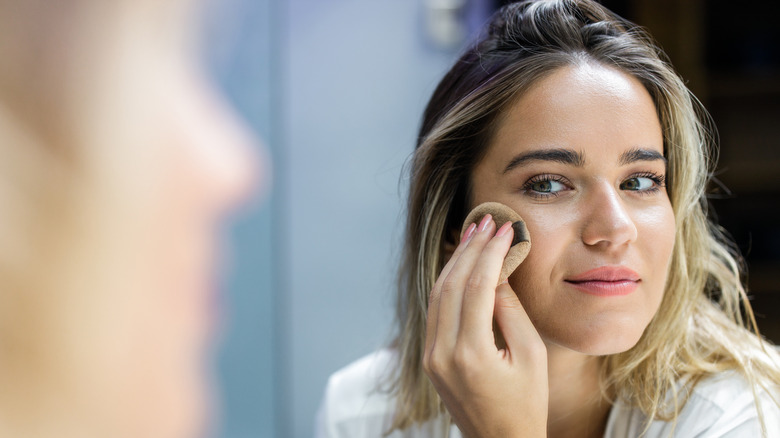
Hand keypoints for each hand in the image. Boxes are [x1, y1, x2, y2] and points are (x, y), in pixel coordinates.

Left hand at [423, 215, 548, 437]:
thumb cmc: (526, 403)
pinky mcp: (430, 358)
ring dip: (456, 261)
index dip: (491, 253)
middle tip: (487, 220)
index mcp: (471, 355)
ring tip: (474, 233)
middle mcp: (443, 353)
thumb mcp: (530, 356)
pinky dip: (447, 282)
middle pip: (451, 284)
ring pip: (437, 294)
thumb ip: (510, 311)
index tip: (504, 229)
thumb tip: (498, 270)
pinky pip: (435, 310)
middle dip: (470, 248)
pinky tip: (460, 263)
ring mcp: (432, 356)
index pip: (476, 287)